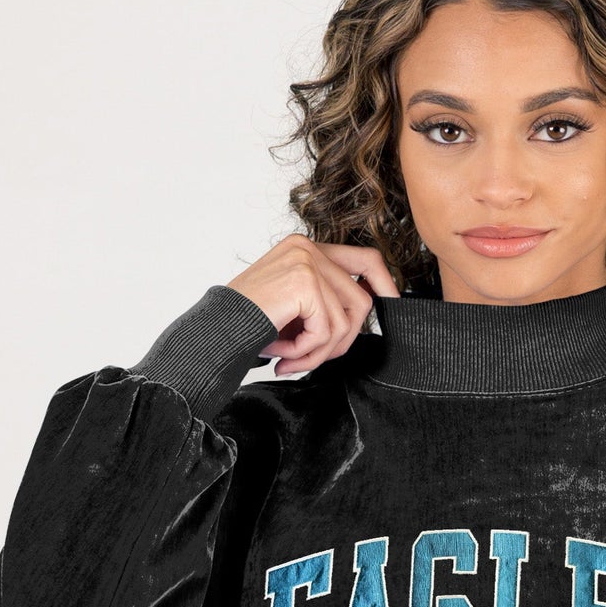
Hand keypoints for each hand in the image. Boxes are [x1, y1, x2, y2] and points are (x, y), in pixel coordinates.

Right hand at [227, 236, 399, 376]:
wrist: (213, 331)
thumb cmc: (246, 324)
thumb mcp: (293, 307)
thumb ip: (325, 301)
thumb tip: (365, 314)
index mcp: (306, 249)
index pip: (365, 259)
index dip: (385, 284)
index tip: (391, 307)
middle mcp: (308, 248)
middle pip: (360, 300)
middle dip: (343, 340)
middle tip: (313, 358)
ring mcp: (306, 262)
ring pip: (345, 322)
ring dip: (320, 351)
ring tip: (291, 358)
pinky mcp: (304, 282)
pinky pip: (327, 331)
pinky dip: (306, 351)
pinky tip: (282, 353)